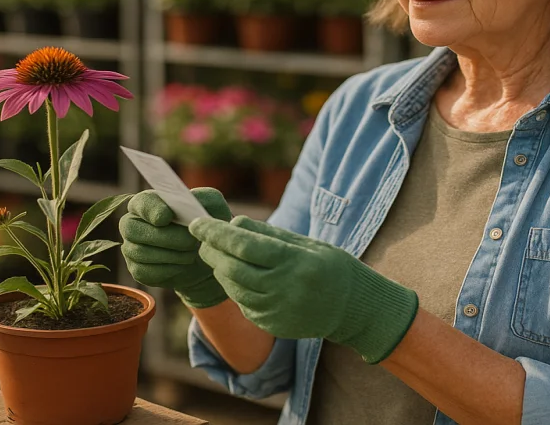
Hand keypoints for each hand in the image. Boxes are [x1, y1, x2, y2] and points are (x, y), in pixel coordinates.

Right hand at [119, 187, 232, 308]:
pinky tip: (183, 265)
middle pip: (134, 230)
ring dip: (172, 255)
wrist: (207, 257)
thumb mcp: (212, 206)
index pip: (139, 203)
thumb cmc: (206, 224)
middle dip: (166, 237)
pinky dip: (168, 270)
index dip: (150, 210)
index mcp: (148, 202)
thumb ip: (203, 198)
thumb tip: (189, 204)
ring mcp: (132, 248)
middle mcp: (133, 223)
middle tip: (191, 242)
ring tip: (192, 253)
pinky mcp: (138, 270)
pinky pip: (146, 272)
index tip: (167, 217)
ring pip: (141, 252)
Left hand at [188, 215, 418, 363]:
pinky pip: (244, 304)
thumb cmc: (329, 265)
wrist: (352, 306)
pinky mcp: (273, 325)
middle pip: (232, 268)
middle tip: (201, 237)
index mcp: (294, 262)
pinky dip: (234, 287)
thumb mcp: (305, 243)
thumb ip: (267, 235)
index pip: (243, 246)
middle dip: (211, 251)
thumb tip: (232, 223)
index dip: (216, 234)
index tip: (198, 223)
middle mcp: (284, 289)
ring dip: (219, 269)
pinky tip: (234, 275)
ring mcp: (277, 311)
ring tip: (215, 254)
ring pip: (233, 288)